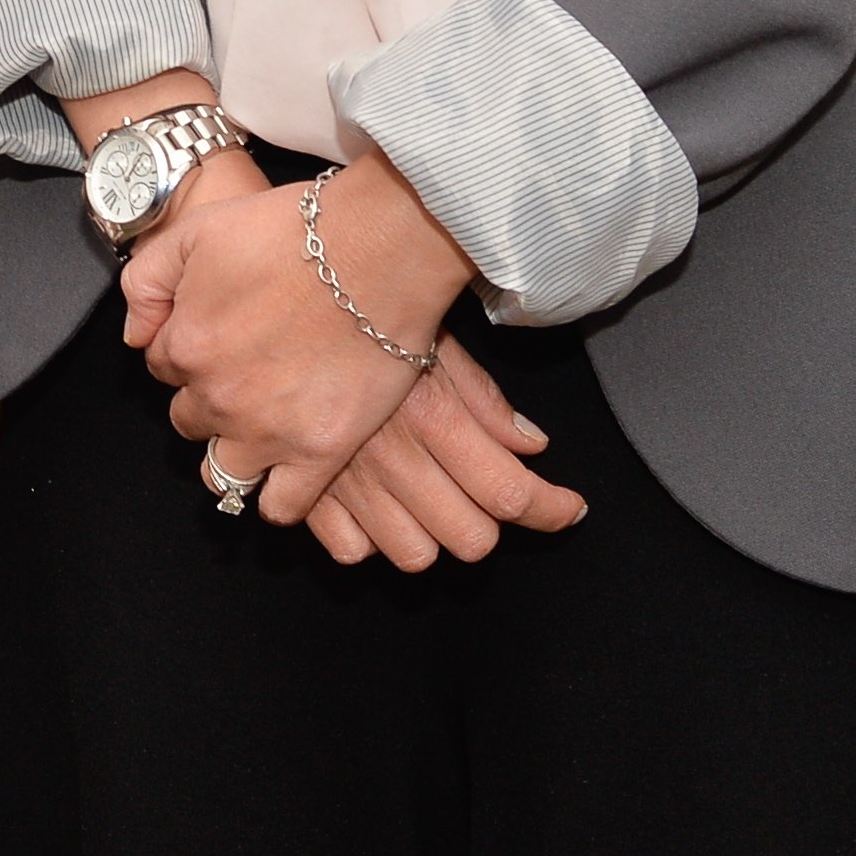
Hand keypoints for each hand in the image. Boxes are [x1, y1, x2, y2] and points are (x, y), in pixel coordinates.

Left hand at [133, 162, 473, 529]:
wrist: (377, 250)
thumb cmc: (293, 232)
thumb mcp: (196, 231)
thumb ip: (146, 282)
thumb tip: (137, 335)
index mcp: (185, 345)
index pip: (163, 367)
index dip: (189, 349)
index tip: (221, 337)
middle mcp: (219, 397)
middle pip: (190, 418)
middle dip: (209, 398)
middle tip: (250, 372)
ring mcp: (269, 431)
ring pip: (223, 471)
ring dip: (233, 453)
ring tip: (260, 430)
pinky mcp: (321, 452)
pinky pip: (281, 506)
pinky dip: (277, 497)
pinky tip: (287, 472)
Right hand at [292, 336, 585, 567]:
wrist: (288, 300)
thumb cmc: (365, 314)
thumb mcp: (438, 343)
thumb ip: (487, 402)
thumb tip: (532, 447)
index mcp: (433, 417)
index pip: (512, 494)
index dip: (553, 510)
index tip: (568, 508)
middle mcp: (393, 457)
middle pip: (472, 538)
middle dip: (490, 521)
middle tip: (484, 493)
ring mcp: (346, 480)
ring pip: (415, 554)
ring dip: (430, 534)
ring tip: (427, 499)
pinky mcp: (304, 490)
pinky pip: (351, 550)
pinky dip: (367, 535)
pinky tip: (373, 501)